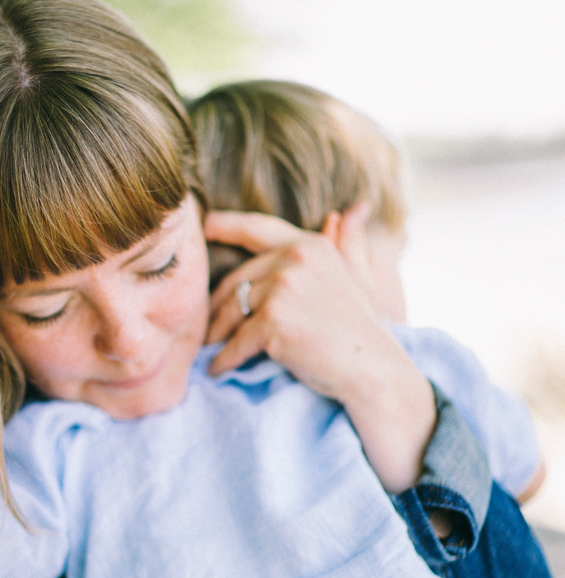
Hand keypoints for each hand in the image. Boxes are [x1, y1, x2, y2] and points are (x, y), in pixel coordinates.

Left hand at [203, 211, 435, 491]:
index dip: (229, 225)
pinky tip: (217, 369)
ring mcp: (282, 289)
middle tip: (207, 324)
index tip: (205, 224)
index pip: (258, 230)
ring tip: (210, 346)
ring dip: (218, 332)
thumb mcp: (360, 277)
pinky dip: (225, 358)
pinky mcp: (271, 322)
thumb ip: (349, 242)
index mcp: (310, 245)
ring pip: (233, 310)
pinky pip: (236, 341)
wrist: (372, 369)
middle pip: (238, 279)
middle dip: (219, 304)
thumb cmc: (365, 329)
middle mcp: (294, 259)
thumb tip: (352, 208)